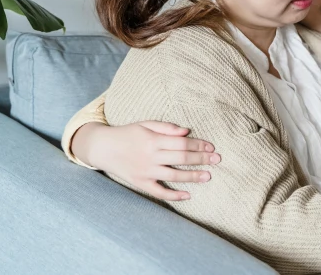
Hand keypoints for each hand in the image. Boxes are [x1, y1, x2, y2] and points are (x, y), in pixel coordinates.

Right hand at [79, 121, 219, 200]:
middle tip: (217, 160)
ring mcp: (145, 171)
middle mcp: (150, 156)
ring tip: (208, 176)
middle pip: (181, 158)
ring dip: (192, 177)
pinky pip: (158, 192)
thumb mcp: (145, 124)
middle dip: (201, 159)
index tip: (211, 147)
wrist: (102, 148)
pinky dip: (173, 196)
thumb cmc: (127, 133)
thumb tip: (187, 131)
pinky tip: (188, 196)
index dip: (198, 144)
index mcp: (153, 140)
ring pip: (173, 176)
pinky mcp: (140, 183)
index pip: (181, 143)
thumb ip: (166, 127)